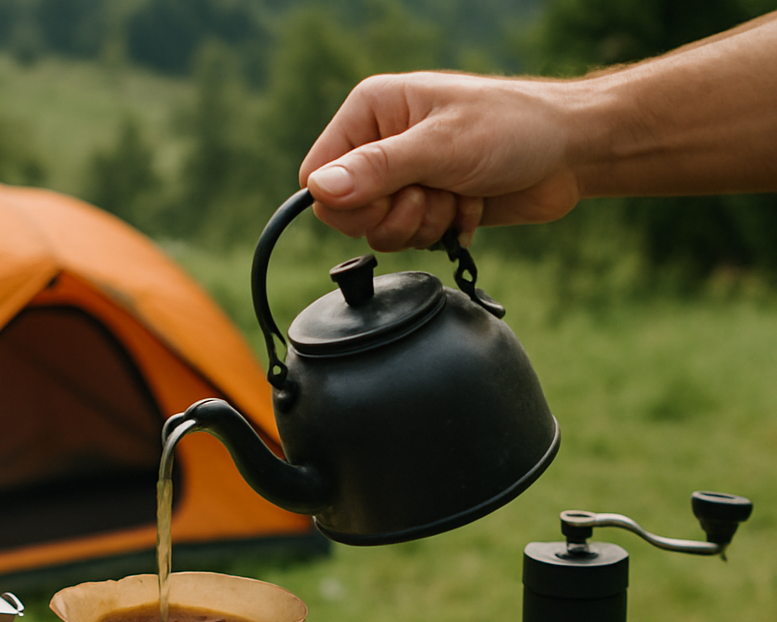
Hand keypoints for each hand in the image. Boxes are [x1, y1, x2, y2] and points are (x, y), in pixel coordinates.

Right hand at [299, 72, 584, 250]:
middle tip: (431, 194)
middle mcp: (380, 145)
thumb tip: (320, 190)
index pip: (319, 178)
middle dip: (396, 216)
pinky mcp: (427, 207)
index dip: (349, 203)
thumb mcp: (441, 146)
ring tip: (458, 195)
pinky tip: (470, 205)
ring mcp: (405, 179)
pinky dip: (444, 230)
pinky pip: (411, 241)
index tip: (392, 197)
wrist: (570, 151)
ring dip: (425, 224)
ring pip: (382, 233)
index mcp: (371, 113)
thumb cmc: (513, 127)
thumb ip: (377, 169)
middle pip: (349, 213)